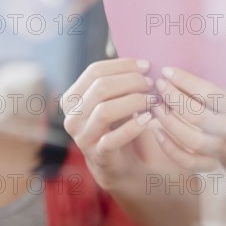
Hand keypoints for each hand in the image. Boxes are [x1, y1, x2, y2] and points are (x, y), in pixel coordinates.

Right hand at [61, 58, 156, 190]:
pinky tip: (148, 119)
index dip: (123, 65)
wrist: (120, 161)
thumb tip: (143, 63)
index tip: (146, 66)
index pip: (95, 71)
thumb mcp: (114, 98)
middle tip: (152, 84)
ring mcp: (82, 137)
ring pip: (105, 110)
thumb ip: (120, 80)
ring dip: (135, 101)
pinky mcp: (97, 154)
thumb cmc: (118, 122)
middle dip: (132, 81)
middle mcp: (72, 117)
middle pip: (101, 88)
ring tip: (153, 100)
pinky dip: (134, 126)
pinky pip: (114, 138)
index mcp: (72, 97)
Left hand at [150, 67, 225, 195]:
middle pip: (197, 116)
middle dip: (173, 99)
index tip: (166, 71)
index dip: (185, 81)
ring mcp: (221, 148)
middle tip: (159, 87)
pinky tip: (157, 131)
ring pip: (191, 139)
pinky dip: (170, 147)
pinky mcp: (211, 164)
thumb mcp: (225, 100)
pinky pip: (188, 160)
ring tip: (155, 107)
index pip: (208, 92)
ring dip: (169, 122)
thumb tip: (172, 76)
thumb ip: (204, 92)